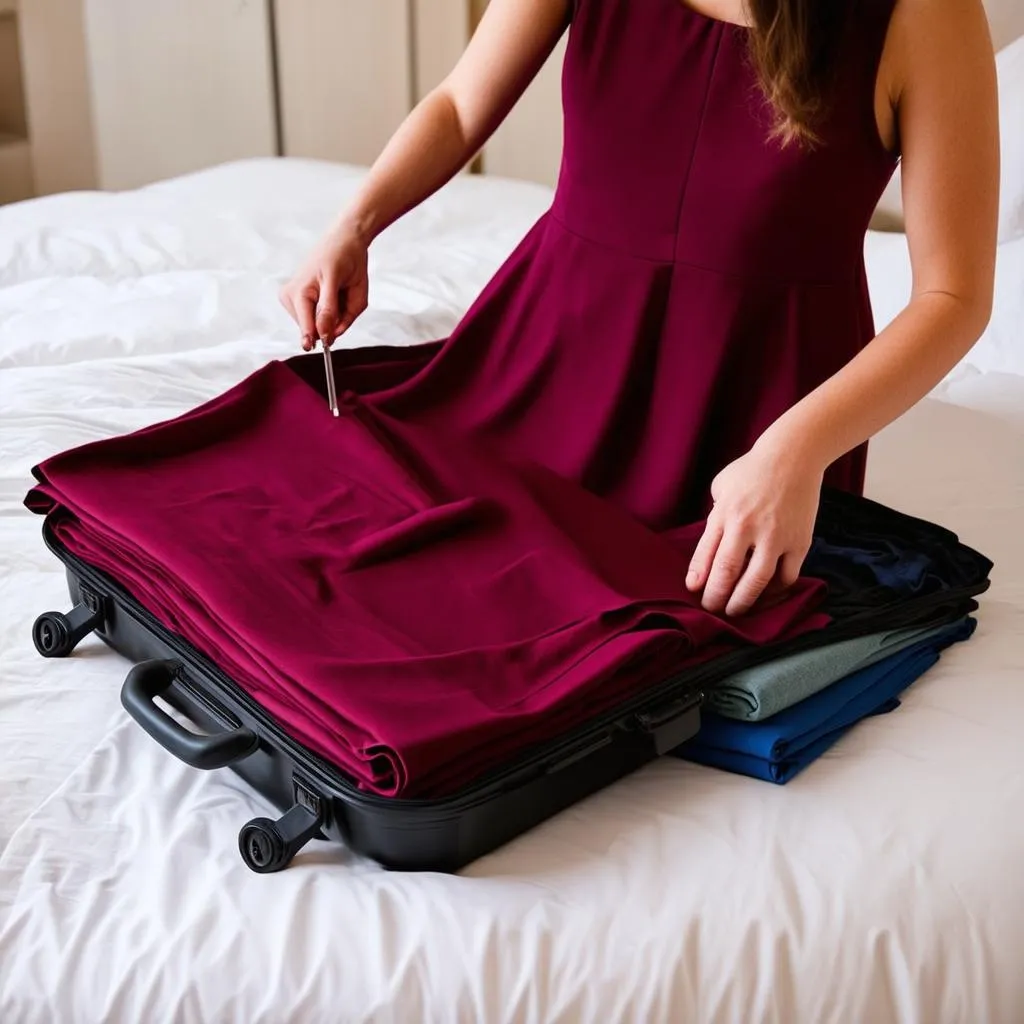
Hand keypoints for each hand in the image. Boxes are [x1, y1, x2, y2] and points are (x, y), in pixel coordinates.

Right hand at [279, 221, 369, 350]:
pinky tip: (331, 292)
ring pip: (319, 325)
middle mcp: (290, 297)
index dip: (320, 338)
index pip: (308, 328)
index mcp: (299, 292)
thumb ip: (332, 311)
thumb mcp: (345, 284)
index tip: (321, 348)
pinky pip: (319, 318)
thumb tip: (325, 337)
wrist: (344, 239)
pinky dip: (331, 311)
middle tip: (343, 296)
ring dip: (334, 315)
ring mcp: (291, 299)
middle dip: (335, 321)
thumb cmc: (346, 257)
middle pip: (316, 329)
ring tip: (337, 290)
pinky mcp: (296, 300)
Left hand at [685, 442, 822, 616]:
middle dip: (716, 598)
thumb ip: (716, 516)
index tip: (693, 590)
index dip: (698, 578)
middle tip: (712, 608)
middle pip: (727, 573)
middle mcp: (747, 527)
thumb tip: (712, 545)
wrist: (793, 456)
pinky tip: (765, 596)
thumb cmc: (751, 470)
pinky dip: (775, 592)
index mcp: (724, 513)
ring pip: (757, 582)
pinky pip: (786, 577)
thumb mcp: (722, 486)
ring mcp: (775, 537)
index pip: (705, 554)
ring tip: (735, 611)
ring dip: (743, 602)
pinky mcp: (800, 542)